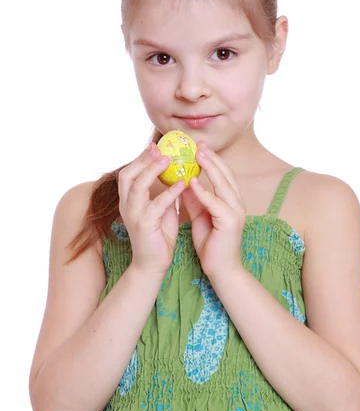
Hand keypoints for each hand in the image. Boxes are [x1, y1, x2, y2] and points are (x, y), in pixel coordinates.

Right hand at [118, 143, 185, 276]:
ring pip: (137, 186)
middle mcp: (126, 205)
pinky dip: (169, 193)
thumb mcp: (160, 211)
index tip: (154, 145)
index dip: (140, 158)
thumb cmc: (158, 238)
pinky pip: (156, 204)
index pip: (129, 173)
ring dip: (152, 170)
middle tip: (159, 148)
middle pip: (127, 174)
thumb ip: (163, 196)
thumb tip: (175, 178)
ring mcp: (133, 215)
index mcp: (128, 201)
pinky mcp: (144, 225)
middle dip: (142, 159)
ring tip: (168, 160)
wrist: (151, 265)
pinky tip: (181, 184)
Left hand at [181, 140, 245, 278]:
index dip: (212, 159)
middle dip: (212, 158)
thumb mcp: (200, 215)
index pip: (223, 174)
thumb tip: (184, 182)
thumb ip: (195, 199)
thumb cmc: (211, 243)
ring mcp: (236, 212)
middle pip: (225, 175)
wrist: (221, 269)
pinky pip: (215, 203)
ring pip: (223, 185)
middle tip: (198, 144)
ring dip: (210, 169)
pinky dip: (204, 192)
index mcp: (231, 201)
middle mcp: (237, 203)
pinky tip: (192, 182)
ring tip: (198, 155)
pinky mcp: (230, 222)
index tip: (199, 146)